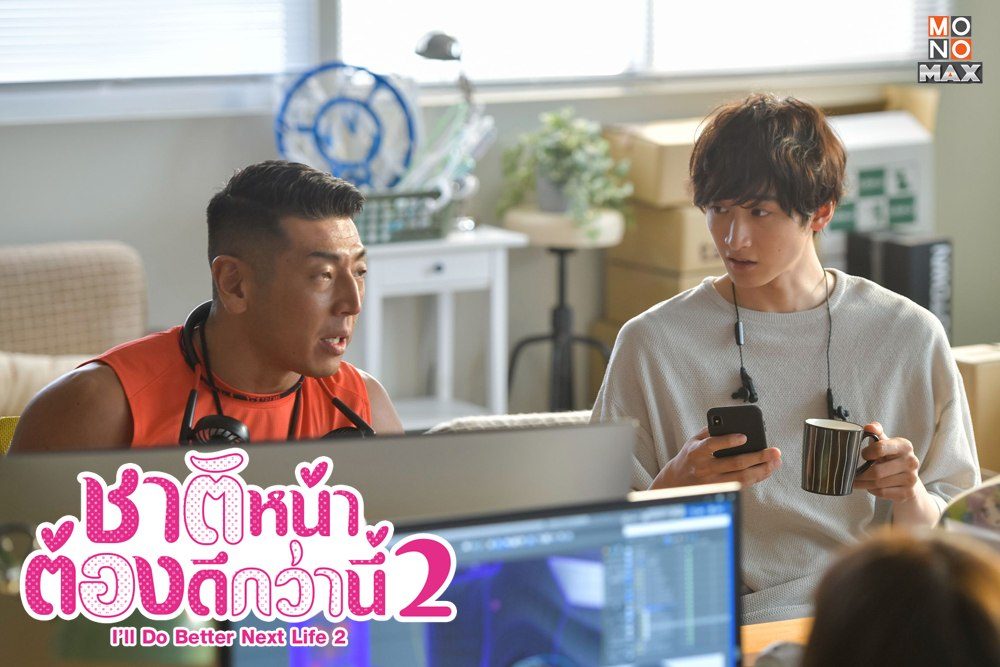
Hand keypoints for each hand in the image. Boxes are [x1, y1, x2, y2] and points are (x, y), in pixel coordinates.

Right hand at [650, 427, 781, 490]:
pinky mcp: (721, 491)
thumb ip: (710, 431)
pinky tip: (766, 470)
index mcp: (697, 452)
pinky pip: (742, 485)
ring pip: (742, 478)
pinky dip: (757, 478)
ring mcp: (713, 482)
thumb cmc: (690, 457)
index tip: (744, 437)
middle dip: (758, 457)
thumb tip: (731, 423)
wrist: (677, 482)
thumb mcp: (693, 441)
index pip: (712, 445)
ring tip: (775, 462)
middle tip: (774, 451)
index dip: (728, 441)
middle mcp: (705, 468)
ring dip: (762, 470)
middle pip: (735, 463)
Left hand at [852, 422, 923, 502]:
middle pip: (876, 471)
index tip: (862, 455)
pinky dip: (872, 490)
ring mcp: (911, 479)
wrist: (908, 478)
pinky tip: (871, 486)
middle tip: (851, 473)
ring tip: (856, 480)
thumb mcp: (886, 443)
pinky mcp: (908, 493)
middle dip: (860, 474)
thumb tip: (869, 427)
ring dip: (863, 483)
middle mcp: (911, 462)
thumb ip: (877, 432)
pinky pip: (882, 493)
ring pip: (878, 484)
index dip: (866, 453)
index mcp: (905, 446)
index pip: (880, 448)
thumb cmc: (892, 457)